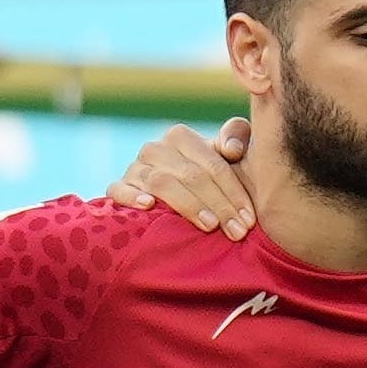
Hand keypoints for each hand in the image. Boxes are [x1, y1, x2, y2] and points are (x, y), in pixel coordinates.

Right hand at [114, 116, 258, 239]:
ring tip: (209, 226)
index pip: (213, 164)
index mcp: (180, 136)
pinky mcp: (116, 187)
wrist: (172, 192)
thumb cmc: (205, 176)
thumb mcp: (225, 155)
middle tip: (236, 231)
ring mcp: (134, 168)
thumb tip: (232, 149)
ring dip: (189, 206)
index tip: (249, 218)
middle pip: (192, 176)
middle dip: (218, 205)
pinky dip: (132, 197)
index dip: (234, 191)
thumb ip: (237, 136)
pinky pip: (118, 190)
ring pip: (162, 184)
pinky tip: (148, 206)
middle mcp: (154, 149)